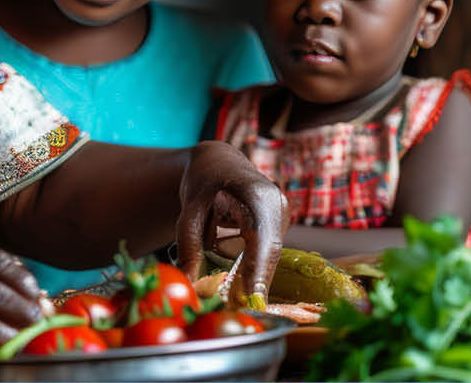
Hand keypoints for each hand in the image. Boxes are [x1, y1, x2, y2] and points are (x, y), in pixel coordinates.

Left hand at [175, 140, 289, 299]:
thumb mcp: (189, 212)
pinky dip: (253, 269)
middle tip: (236, 309)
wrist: (218, 162)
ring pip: (270, 256)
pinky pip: (268, 253)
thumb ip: (189, 246)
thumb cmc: (203, 182)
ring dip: (253, 277)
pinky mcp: (278, 226)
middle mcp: (277, 205)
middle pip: (269, 252)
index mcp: (258, 196)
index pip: (262, 239)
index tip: (250, 299)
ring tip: (234, 301)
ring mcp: (282, 216)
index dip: (258, 271)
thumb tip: (188, 283)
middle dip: (254, 282)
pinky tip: (238, 284)